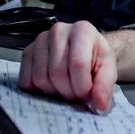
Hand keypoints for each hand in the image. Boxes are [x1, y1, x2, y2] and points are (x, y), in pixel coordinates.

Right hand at [19, 22, 134, 112]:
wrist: (85, 50)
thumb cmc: (96, 58)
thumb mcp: (108, 69)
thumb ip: (105, 85)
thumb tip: (99, 103)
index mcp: (82, 30)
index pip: (77, 64)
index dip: (82, 86)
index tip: (88, 93)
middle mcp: (59, 30)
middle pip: (57, 73)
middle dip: (69, 91)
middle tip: (77, 91)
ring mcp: (40, 40)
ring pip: (41, 78)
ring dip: (54, 91)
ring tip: (66, 86)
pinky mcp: (28, 52)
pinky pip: (26, 80)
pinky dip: (38, 89)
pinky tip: (52, 84)